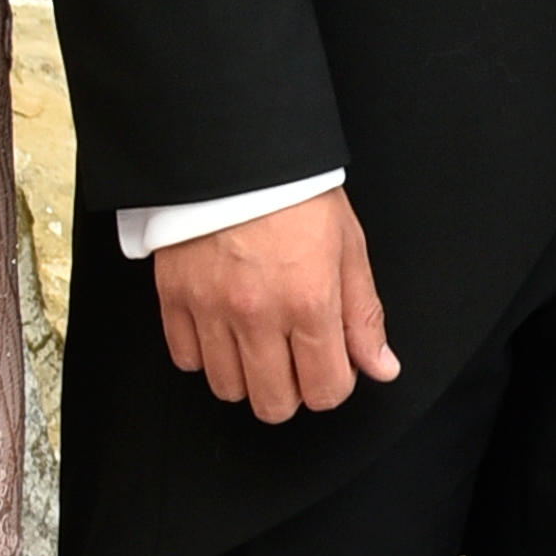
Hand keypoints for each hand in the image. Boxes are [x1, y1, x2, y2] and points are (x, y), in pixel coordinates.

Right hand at [153, 191, 400, 421]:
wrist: (236, 151)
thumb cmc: (295, 193)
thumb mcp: (348, 248)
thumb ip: (363, 315)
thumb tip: (381, 367)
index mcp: (310, 301)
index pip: (324, 390)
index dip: (335, 385)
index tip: (333, 365)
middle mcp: (258, 314)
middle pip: (273, 404)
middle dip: (292, 392)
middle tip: (296, 361)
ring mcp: (211, 309)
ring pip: (227, 389)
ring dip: (248, 377)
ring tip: (259, 344)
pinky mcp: (174, 298)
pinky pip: (186, 359)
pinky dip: (206, 356)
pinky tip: (224, 331)